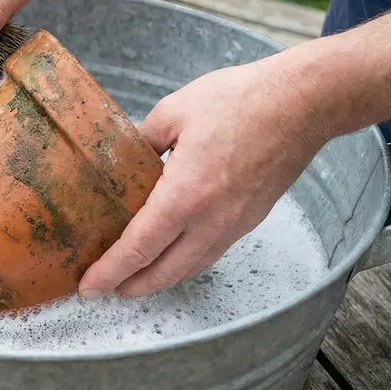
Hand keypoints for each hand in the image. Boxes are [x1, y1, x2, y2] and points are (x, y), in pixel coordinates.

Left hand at [79, 58, 331, 298]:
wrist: (302, 104)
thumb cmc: (240, 101)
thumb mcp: (173, 112)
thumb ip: (140, 141)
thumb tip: (120, 159)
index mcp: (185, 196)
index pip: (138, 248)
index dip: (109, 272)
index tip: (88, 286)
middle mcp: (211, 221)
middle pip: (163, 272)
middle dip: (129, 286)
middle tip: (103, 288)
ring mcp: (234, 224)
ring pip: (189, 268)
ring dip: (157, 279)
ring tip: (132, 278)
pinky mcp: (249, 220)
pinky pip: (210, 254)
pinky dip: (184, 264)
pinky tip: (172, 256)